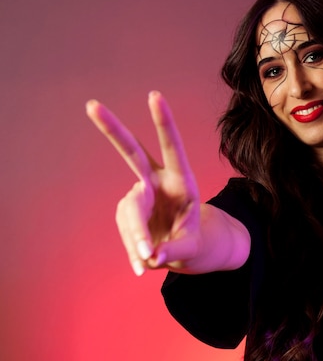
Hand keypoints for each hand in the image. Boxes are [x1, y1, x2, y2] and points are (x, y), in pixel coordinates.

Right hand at [86, 91, 201, 275]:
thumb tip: (153, 256)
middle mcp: (158, 181)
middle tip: (91, 105)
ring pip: (130, 213)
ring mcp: (140, 194)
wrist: (181, 248)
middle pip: (132, 153)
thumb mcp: (193, 249)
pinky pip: (126, 230)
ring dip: (137, 238)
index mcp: (183, 182)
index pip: (172, 149)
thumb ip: (176, 251)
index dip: (164, 124)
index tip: (154, 96)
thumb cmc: (192, 242)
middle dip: (112, 130)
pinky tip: (142, 264)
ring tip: (150, 258)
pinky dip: (134, 250)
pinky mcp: (128, 209)